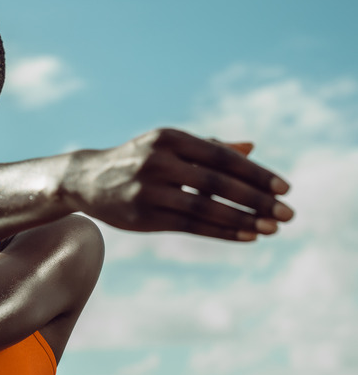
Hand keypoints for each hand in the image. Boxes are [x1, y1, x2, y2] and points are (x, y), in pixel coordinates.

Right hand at [65, 128, 293, 240]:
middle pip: (218, 183)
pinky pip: (191, 226)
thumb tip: (252, 147)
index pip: (222, 156)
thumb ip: (209, 146)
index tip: (285, 188)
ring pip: (205, 208)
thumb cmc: (137, 160)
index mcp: (170, 138)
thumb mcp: (168, 146)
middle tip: (288, 213)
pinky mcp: (143, 216)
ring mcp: (149, 190)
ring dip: (243, 220)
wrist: (87, 179)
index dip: (256, 173)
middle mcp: (159, 162)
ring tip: (272, 229)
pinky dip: (222, 232)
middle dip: (257, 200)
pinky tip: (247, 235)